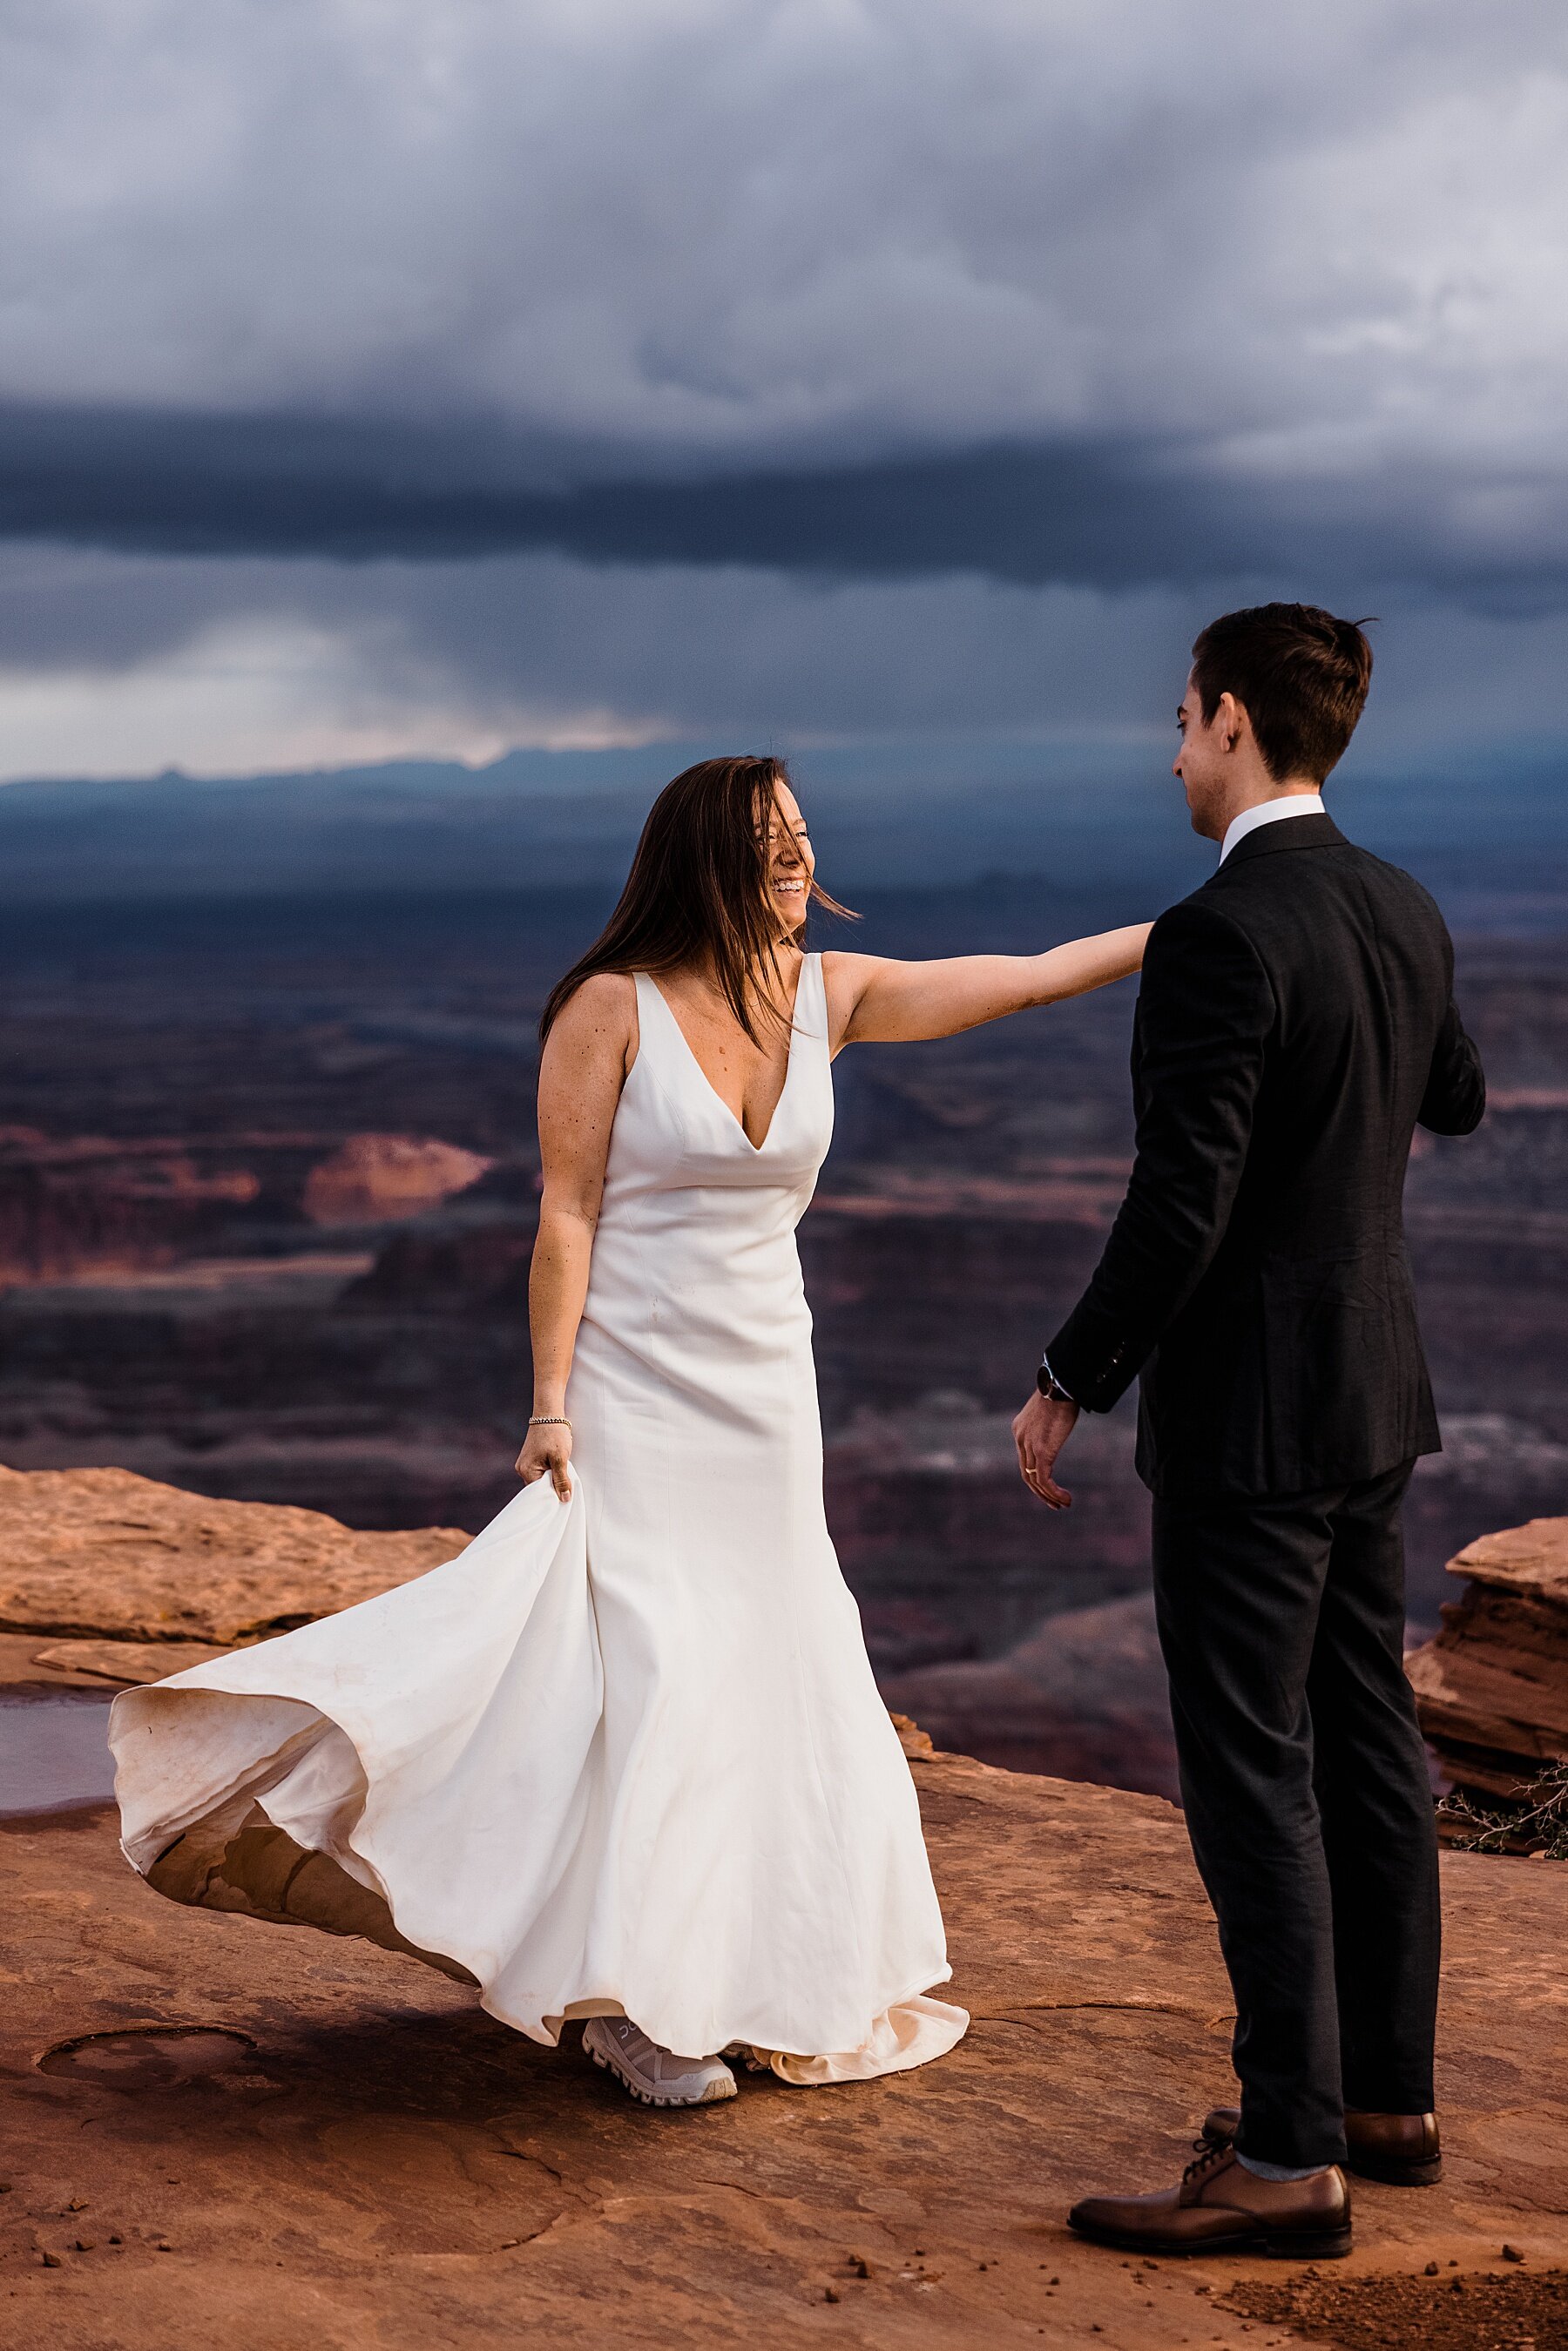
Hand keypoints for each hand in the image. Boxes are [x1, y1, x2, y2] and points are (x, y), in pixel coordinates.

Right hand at [516, 1419, 572, 1502]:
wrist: (549, 1414)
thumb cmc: (554, 1433)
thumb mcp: (561, 1458)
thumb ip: (562, 1480)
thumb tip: (564, 1499)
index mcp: (526, 1470)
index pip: (539, 1493)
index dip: (553, 1496)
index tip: (566, 1496)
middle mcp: (522, 1469)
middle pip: (539, 1488)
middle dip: (553, 1487)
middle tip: (566, 1483)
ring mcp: (525, 1464)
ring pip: (541, 1480)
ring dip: (552, 1479)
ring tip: (562, 1471)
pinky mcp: (530, 1459)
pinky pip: (540, 1472)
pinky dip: (550, 1472)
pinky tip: (558, 1467)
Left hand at [1012, 1388, 1078, 1508]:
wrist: (1061, 1385)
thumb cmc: (1061, 1393)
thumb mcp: (1050, 1410)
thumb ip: (1049, 1424)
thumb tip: (1059, 1424)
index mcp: (1019, 1430)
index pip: (1024, 1460)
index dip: (1035, 1476)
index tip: (1048, 1487)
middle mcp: (1020, 1439)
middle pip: (1026, 1473)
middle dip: (1040, 1492)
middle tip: (1054, 1503)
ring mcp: (1029, 1446)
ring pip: (1034, 1480)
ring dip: (1049, 1496)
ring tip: (1063, 1504)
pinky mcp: (1042, 1451)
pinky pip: (1044, 1479)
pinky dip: (1054, 1492)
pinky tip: (1065, 1499)